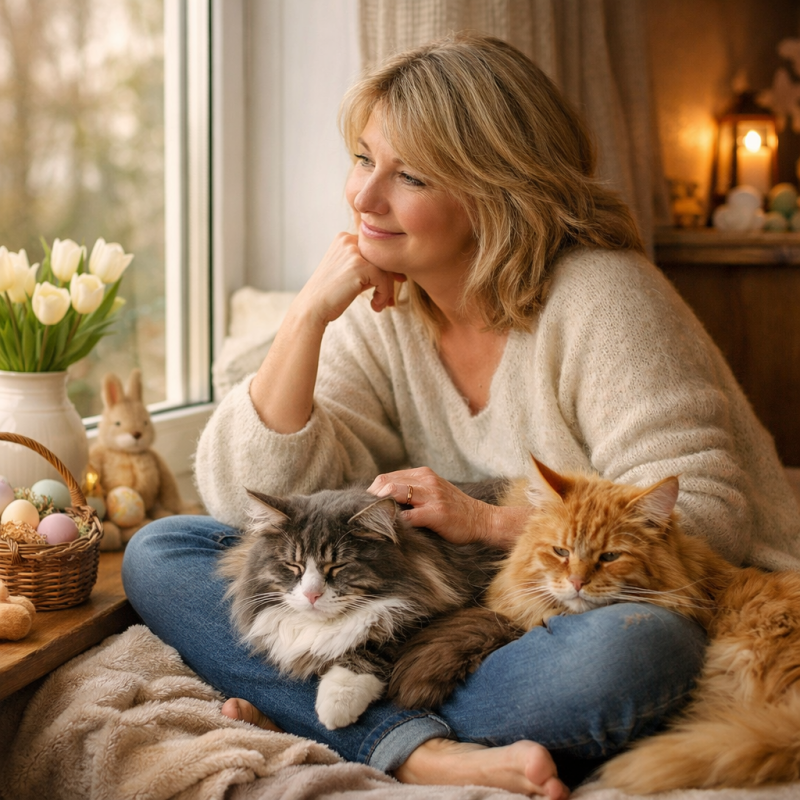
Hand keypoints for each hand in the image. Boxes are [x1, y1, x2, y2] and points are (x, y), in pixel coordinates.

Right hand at [297, 232, 405, 326]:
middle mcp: (348, 240)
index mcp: (344, 238)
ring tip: (379, 304)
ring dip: (387, 290)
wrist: (313, 308)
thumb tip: (396, 271)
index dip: (385, 268)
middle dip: (390, 278)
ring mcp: (353, 251)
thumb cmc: (331, 294)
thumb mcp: (348, 272)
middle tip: (389, 299)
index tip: (390, 285)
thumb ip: (367, 265)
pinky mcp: (359, 266)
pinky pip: (383, 279)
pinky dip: (383, 294)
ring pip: (385, 268)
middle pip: (382, 257)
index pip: (374, 249)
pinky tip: (374, 306)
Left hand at [367, 466, 493, 545]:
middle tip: (364, 517)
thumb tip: (381, 503)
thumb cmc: (453, 511)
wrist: (482, 520)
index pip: (386, 478)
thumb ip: (411, 493)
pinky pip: (408, 516)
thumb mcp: (432, 493)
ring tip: (373, 522)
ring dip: (379, 508)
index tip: (365, 509)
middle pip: (385, 483)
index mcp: (422, 474)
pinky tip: (391, 531)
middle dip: (370, 500)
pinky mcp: (437, 512)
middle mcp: (426, 480)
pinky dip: (396, 522)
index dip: (372, 493)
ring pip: (393, 493)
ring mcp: (432, 495)